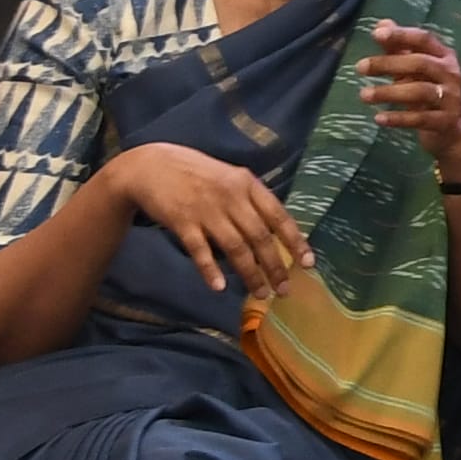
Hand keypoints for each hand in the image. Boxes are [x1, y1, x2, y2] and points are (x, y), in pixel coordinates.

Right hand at [103, 140, 314, 299]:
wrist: (151, 165)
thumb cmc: (197, 173)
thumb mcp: (230, 178)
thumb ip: (251, 201)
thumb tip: (276, 231)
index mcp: (248, 184)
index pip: (279, 216)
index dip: (295, 241)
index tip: (308, 264)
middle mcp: (231, 196)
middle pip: (260, 237)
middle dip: (275, 266)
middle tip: (284, 290)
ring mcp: (207, 209)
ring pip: (235, 247)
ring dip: (250, 274)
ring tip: (261, 294)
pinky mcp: (182, 221)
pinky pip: (200, 250)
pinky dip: (211, 270)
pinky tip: (220, 287)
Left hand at [354, 22, 460, 190]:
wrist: (453, 130)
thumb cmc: (429, 92)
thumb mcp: (415, 69)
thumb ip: (399, 48)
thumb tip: (380, 24)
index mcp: (444, 56)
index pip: (424, 39)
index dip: (401, 35)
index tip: (376, 34)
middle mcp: (451, 73)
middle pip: (420, 63)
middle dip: (389, 64)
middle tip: (360, 67)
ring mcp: (451, 98)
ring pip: (420, 91)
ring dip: (389, 92)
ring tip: (363, 95)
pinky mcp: (445, 121)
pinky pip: (420, 118)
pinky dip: (398, 118)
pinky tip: (378, 118)